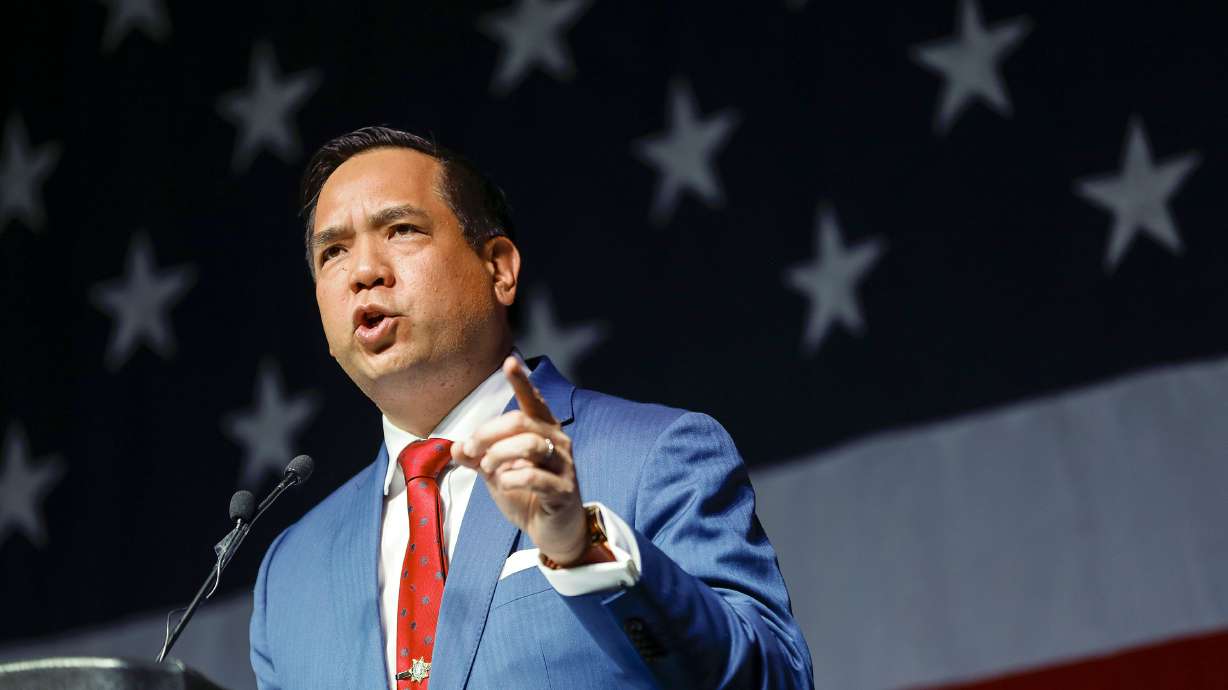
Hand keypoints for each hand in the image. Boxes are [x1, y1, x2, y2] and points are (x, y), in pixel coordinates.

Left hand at [452, 356, 587, 564]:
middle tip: (469, 449)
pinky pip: (534, 476)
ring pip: (529, 445)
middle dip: (488, 432)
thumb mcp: (497, 474)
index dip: (522, 382)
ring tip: (487, 469)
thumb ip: (479, 459)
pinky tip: (504, 484)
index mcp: (543, 432)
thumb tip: (455, 447)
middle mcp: (558, 442)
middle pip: (521, 421)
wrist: (553, 532)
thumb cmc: (528, 496)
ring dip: (498, 455)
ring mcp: (564, 466)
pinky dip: (511, 479)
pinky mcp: (564, 490)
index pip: (533, 402)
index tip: (510, 362)